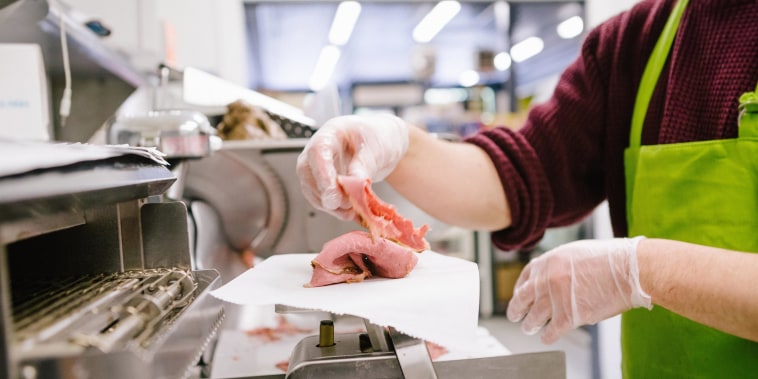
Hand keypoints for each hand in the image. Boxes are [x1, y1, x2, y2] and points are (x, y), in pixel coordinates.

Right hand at [296, 114, 407, 219]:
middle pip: (308, 173)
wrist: (383, 144)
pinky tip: (351, 213)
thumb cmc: (378, 138)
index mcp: (330, 133)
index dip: (322, 174)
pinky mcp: (323, 183)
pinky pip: (322, 199)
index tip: (333, 194)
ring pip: (312, 190)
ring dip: (330, 206)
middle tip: (346, 205)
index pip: (318, 152)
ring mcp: (317, 168)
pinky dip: (335, 210)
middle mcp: (318, 151)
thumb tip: (353, 184)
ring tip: (352, 211)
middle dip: (325, 194)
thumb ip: (363, 165)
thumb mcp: (376, 148)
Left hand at [506, 237, 651, 343]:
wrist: (629, 269)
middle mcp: (546, 279)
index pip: (525, 277)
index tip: (519, 296)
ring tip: (528, 328)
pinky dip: (547, 336)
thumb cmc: (610, 259)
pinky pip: (551, 331)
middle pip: (523, 298)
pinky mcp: (569, 316)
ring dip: (529, 325)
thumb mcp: (575, 252)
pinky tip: (546, 338)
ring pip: (534, 317)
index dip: (519, 289)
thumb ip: (558, 264)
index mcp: (548, 261)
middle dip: (516, 309)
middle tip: (515, 315)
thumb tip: (550, 276)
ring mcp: (556, 298)